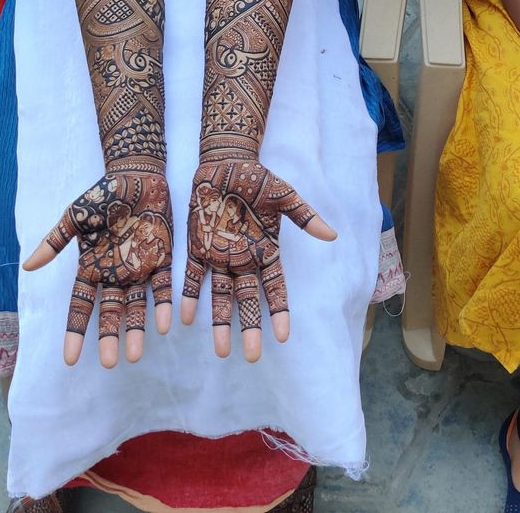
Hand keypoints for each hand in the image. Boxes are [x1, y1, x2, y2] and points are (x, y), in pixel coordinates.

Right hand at [23, 169, 172, 366]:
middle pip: (109, 312)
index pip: (80, 306)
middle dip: (108, 337)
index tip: (70, 359)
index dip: (75, 331)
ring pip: (137, 306)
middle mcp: (115, 274)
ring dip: (137, 329)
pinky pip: (163, 286)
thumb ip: (55, 241)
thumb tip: (27, 266)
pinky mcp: (162, 258)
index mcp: (92, 267)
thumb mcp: (75, 216)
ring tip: (135, 354)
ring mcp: (139, 268)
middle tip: (108, 363)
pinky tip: (166, 324)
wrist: (136, 175)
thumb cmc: (103, 194)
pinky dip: (164, 304)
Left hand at [179, 158, 335, 361]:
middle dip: (250, 327)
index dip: (279, 311)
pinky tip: (187, 319)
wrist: (225, 162)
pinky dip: (191, 297)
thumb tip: (332, 235)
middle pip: (249, 299)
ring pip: (221, 296)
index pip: (275, 287)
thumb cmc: (257, 177)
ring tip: (221, 351)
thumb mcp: (283, 194)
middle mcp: (244, 260)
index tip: (283, 336)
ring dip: (221, 322)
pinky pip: (194, 277)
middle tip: (251, 356)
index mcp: (266, 251)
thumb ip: (304, 216)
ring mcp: (220, 256)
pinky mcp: (198, 248)